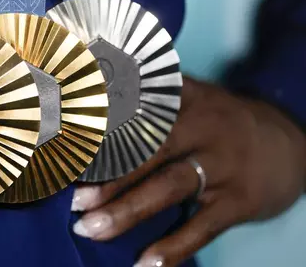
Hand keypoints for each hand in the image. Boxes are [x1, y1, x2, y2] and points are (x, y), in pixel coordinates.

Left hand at [71, 77, 305, 266]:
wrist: (288, 142)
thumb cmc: (217, 122)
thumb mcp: (188, 100)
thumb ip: (144, 103)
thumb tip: (84, 120)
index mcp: (183, 97)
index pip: (135, 108)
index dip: (99, 127)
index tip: (64, 145)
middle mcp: (202, 125)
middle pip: (147, 149)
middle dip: (106, 175)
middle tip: (72, 198)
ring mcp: (222, 163)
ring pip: (168, 186)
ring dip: (126, 210)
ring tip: (89, 229)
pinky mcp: (239, 199)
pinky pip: (202, 226)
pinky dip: (173, 247)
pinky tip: (143, 264)